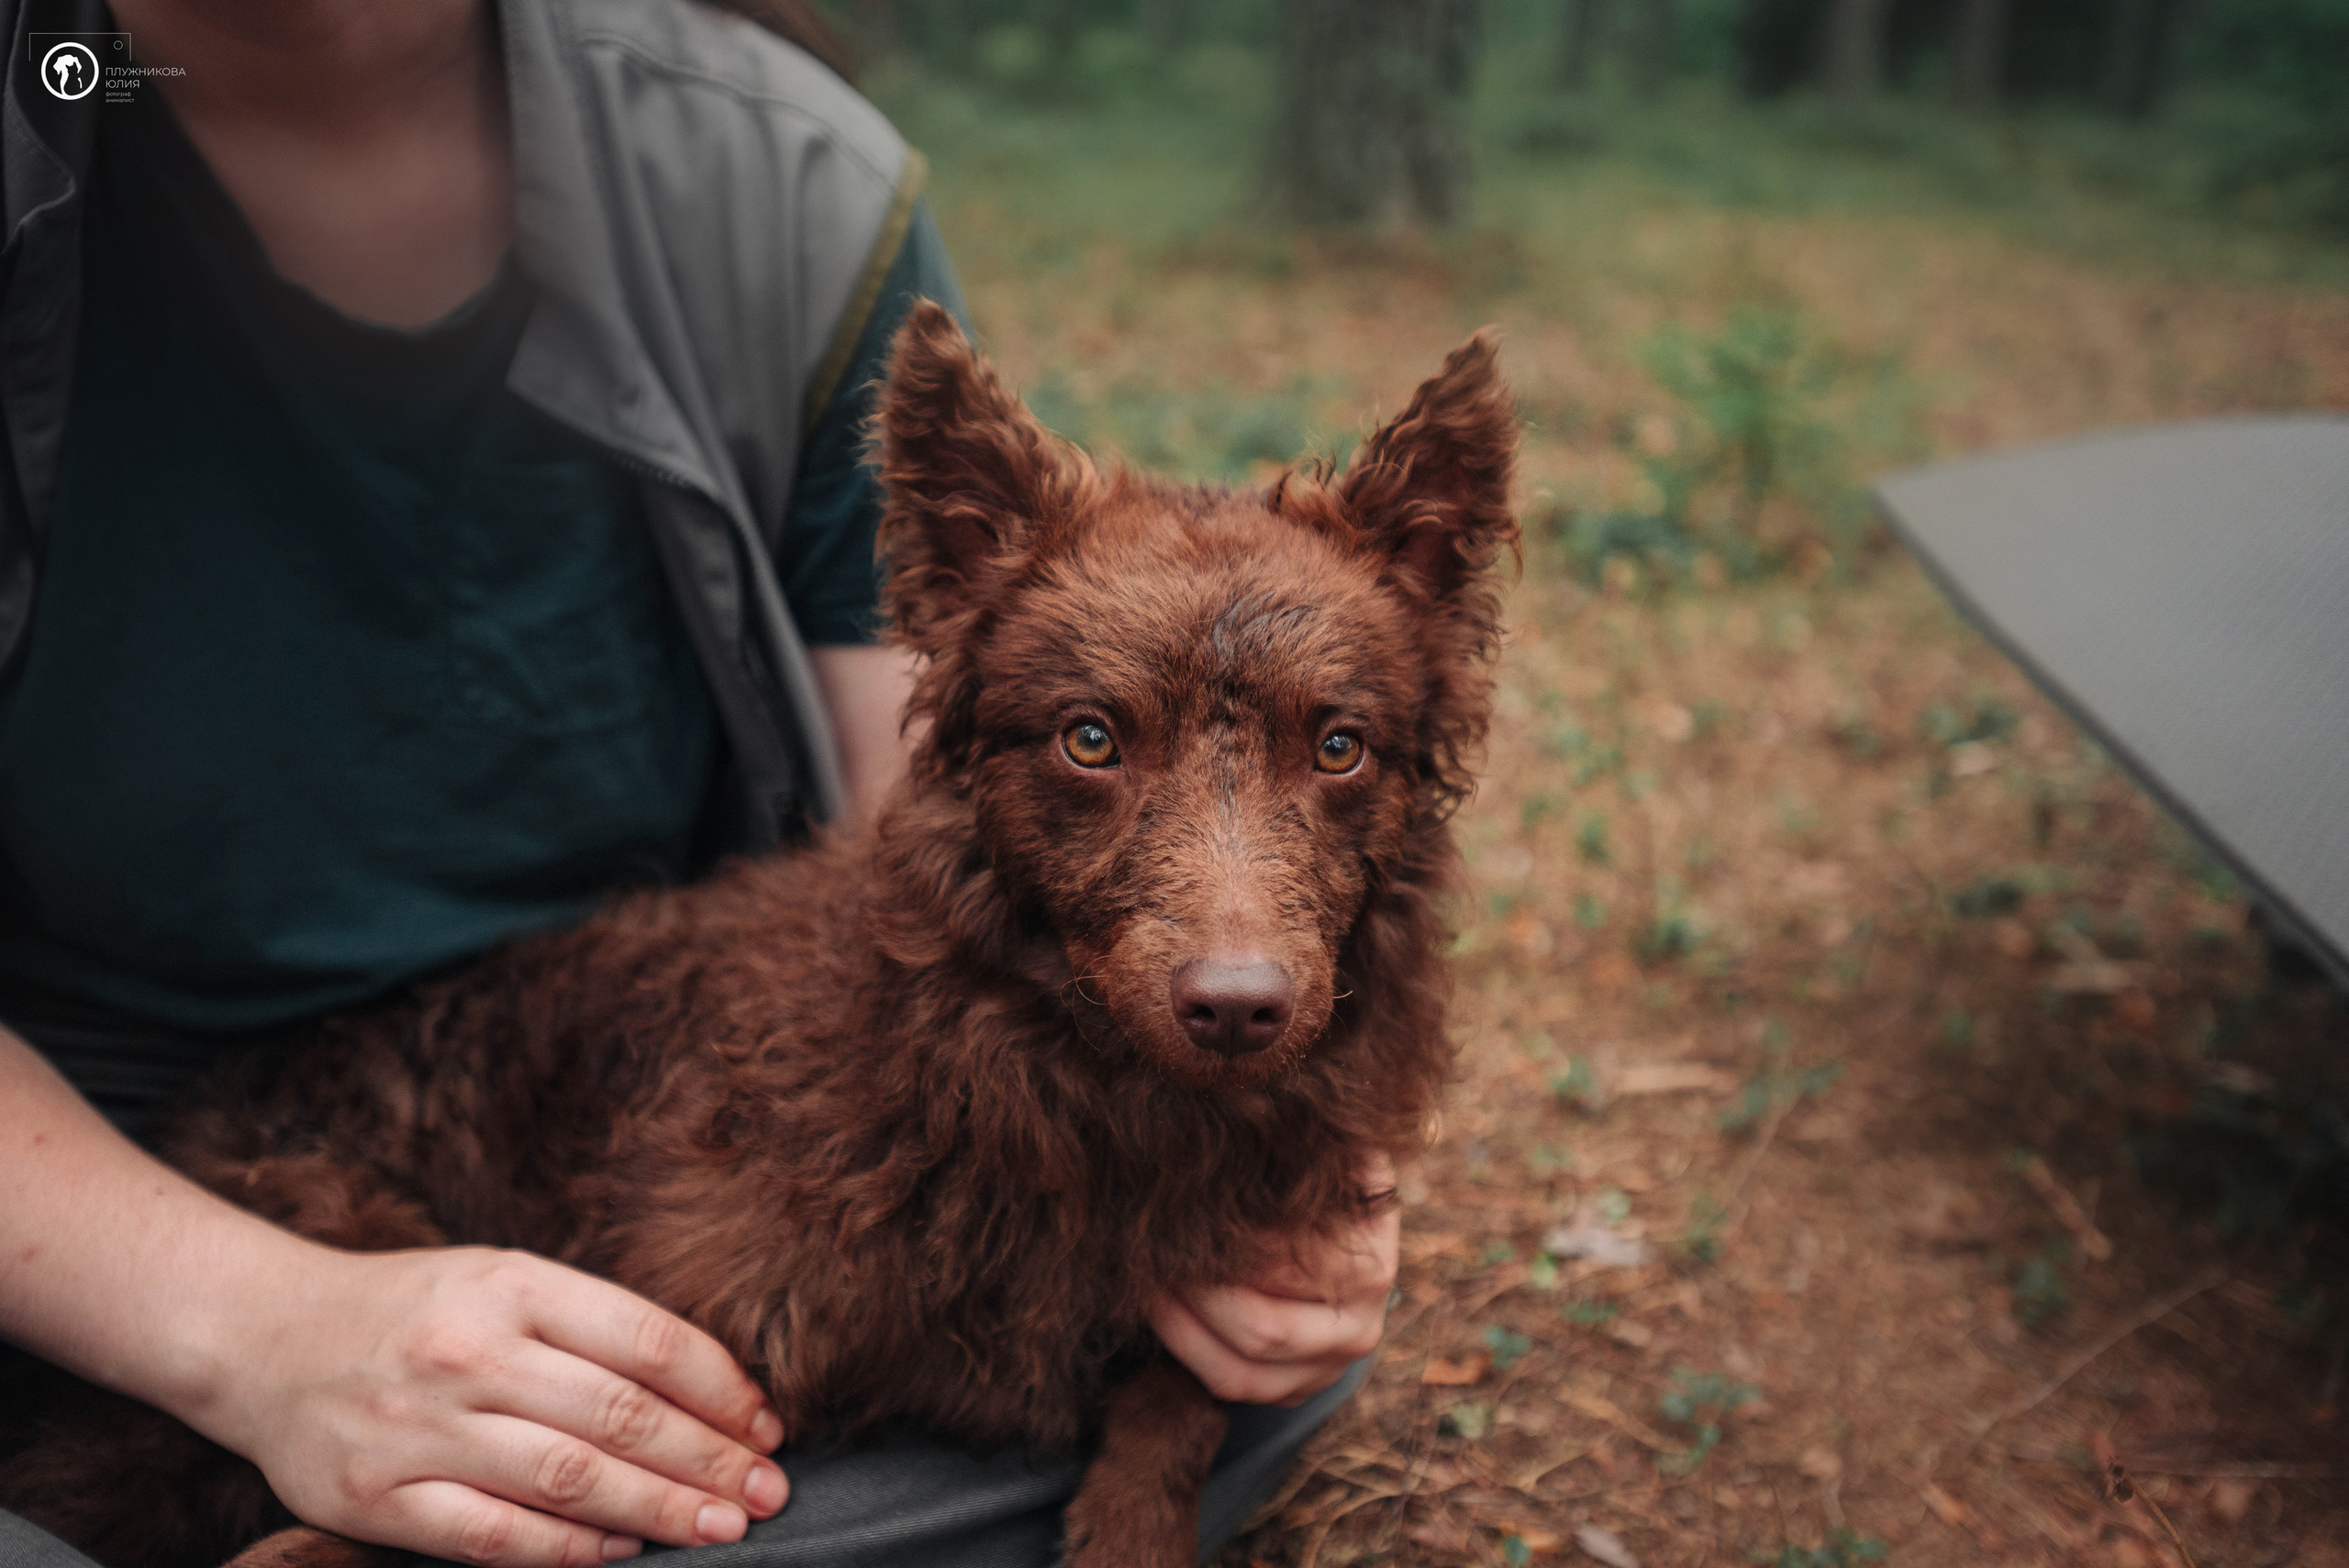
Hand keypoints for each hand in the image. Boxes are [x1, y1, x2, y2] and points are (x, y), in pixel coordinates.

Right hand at [201, 1245, 787, 1566]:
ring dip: (658, 1509)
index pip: (646, 1341)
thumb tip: (712, 1391)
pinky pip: (491, 1536)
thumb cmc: (414, 1311)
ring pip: (567, 1478)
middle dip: (709, 1459)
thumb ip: (593, 1328)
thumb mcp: (503, 1282)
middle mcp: (468, 1353)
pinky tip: (620, 1550)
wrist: (262, 1336)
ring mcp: (418, 1427)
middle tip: (770, 1491)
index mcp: (511, 1285)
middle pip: (619, 1415)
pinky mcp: (375, 1497)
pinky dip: (565, 1550)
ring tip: (722, 1525)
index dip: (720, 1389)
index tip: (768, 1425)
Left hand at [1148, 1153, 1400, 1406]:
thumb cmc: (1320, 1188)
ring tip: (1145, 1274)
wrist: (1342, 1244)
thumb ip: (1305, 1146)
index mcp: (1370, 1263)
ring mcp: (1327, 1368)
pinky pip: (1230, 1384)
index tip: (1180, 1206)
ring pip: (1242, 1367)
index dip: (1229, 1239)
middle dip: (1194, 1288)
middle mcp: (1360, 1325)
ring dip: (1180, 1322)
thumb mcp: (1328, 1159)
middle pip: (1263, 1327)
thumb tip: (1256, 1120)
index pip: (1289, 1263)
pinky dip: (1184, 1347)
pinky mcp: (1293, 1391)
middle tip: (1149, 1247)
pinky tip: (1156, 1306)